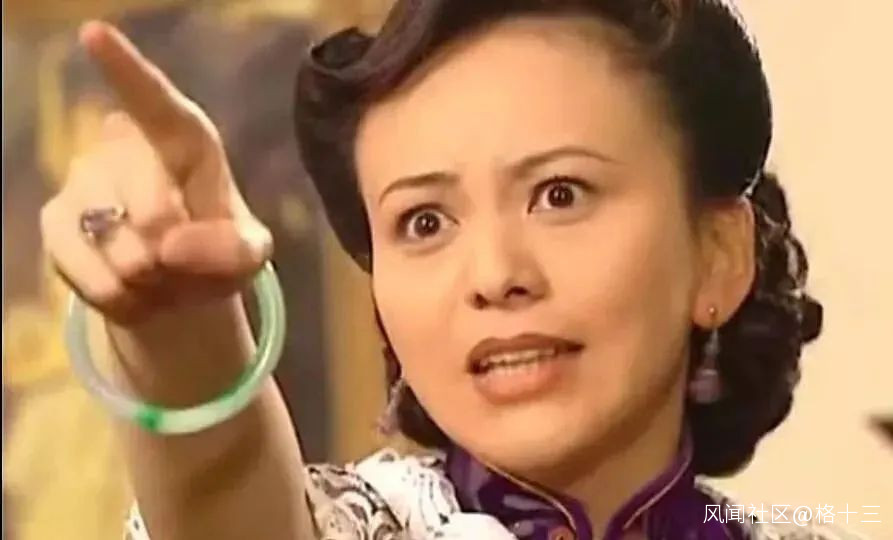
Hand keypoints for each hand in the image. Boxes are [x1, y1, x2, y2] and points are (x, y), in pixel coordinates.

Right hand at [41, 21, 271, 323]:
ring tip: (161, 271)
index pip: (156, 103)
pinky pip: (94, 279)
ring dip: (154, 281)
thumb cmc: (219, 249)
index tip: (95, 33)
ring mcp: (84, 180)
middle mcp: (127, 147)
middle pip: (155, 214)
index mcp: (184, 140)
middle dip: (179, 255)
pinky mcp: (56, 222)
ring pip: (124, 251)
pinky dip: (125, 300)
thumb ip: (233, 248)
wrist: (176, 284)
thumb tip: (168, 246)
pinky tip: (134, 289)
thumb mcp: (249, 253)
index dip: (127, 71)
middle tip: (185, 258)